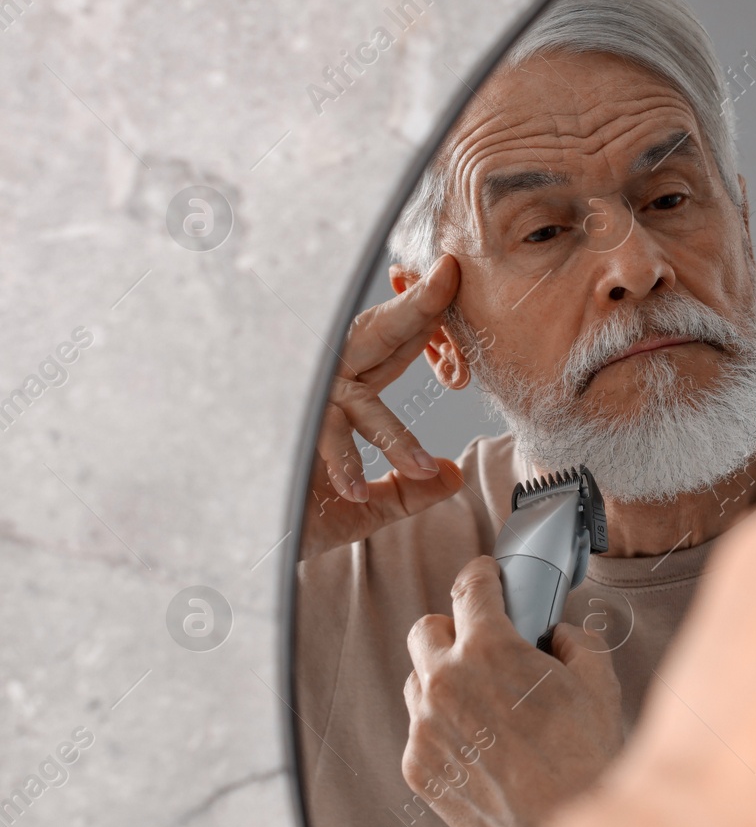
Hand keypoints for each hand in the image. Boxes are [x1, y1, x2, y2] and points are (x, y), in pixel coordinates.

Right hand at [299, 254, 465, 560]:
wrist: (233, 547)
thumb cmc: (294, 518)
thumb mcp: (364, 511)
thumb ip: (407, 491)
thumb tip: (451, 475)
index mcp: (342, 390)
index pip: (393, 345)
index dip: (425, 315)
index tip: (452, 278)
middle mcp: (319, 388)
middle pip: (371, 340)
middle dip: (410, 311)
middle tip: (443, 282)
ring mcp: (295, 408)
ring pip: (352, 398)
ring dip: (392, 424)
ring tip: (423, 461)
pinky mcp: (274, 438)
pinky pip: (312, 443)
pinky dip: (339, 466)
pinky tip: (356, 489)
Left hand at [403, 556, 624, 826]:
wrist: (564, 823)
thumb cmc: (584, 752)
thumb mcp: (597, 677)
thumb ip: (573, 640)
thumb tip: (555, 636)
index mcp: (490, 650)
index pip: (469, 587)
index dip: (480, 574)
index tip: (485, 577)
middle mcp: (446, 682)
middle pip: (426, 629)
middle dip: (453, 629)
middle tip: (483, 646)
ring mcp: (425, 727)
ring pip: (417, 681)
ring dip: (443, 680)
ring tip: (483, 703)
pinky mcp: (419, 766)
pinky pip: (421, 731)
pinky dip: (445, 730)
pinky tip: (482, 747)